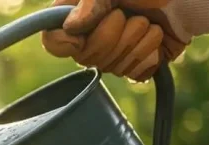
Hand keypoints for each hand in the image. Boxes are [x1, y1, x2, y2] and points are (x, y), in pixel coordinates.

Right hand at [41, 0, 190, 80]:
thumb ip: (92, 2)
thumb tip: (71, 27)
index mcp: (78, 14)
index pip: (53, 40)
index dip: (65, 42)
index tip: (84, 30)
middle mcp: (91, 35)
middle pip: (85, 57)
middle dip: (115, 35)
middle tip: (131, 15)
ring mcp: (113, 52)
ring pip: (111, 66)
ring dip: (137, 41)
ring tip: (148, 23)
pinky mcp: (135, 64)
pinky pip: (133, 73)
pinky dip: (150, 55)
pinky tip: (155, 39)